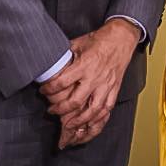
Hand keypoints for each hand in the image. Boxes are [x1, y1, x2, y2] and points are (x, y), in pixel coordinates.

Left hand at [40, 19, 139, 147]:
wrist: (122, 37)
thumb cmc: (99, 40)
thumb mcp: (78, 44)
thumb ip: (65, 57)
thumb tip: (49, 65)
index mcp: (85, 65)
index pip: (62, 82)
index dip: (49, 89)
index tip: (43, 91)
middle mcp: (95, 78)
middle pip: (76, 101)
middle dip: (61, 109)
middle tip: (52, 111)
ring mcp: (106, 85)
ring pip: (93, 110)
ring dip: (79, 121)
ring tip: (68, 126)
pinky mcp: (114, 89)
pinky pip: (107, 110)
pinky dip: (98, 122)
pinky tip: (89, 128)